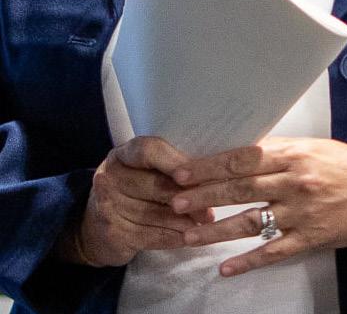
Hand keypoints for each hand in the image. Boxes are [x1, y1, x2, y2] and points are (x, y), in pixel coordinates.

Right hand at [58, 136, 212, 266]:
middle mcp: (110, 176)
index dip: (175, 162)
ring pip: (156, 213)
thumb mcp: (144, 172)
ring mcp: (108, 205)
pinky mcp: (112, 232)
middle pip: (156, 185)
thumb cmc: (131, 191)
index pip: (149, 150)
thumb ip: (169, 170)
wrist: (94, 227)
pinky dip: (171, 238)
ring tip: (203, 224)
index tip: (197, 175)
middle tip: (210, 209)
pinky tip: (187, 238)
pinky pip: (149, 236)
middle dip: (188, 198)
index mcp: (122, 154)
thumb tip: (209, 177)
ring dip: (183, 221)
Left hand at [169, 137, 346, 276]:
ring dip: (216, 230)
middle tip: (173, 202)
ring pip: (250, 222)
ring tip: (188, 235)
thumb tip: (237, 152)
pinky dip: (247, 261)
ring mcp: (300, 213)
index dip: (209, 167)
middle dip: (203, 196)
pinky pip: (272, 251)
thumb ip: (275, 151)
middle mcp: (293, 182)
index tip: (182, 172)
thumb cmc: (344, 164)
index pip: (240, 159)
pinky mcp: (309, 238)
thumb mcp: (310, 147)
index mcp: (292, 154)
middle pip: (239, 189)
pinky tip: (225, 268)